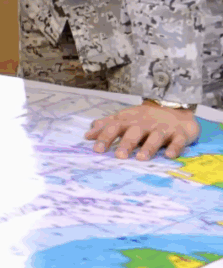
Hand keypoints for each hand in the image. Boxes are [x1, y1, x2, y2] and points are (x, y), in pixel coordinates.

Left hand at [85, 102, 199, 160]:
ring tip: (141, 158)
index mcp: (129, 120)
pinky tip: (169, 155)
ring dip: (148, 147)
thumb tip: (88, 135)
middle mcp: (145, 124)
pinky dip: (174, 148)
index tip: (97, 149)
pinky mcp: (179, 134)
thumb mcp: (124, 119)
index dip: (105, 137)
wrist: (175, 109)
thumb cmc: (144, 118)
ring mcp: (163, 128)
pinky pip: (178, 141)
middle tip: (119, 156)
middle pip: (134, 132)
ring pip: (155, 137)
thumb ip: (107, 126)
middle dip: (126, 143)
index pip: (115, 127)